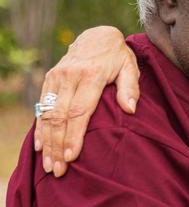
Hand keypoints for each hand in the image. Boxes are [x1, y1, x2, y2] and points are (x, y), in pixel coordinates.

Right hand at [35, 26, 139, 176]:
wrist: (97, 36)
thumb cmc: (118, 57)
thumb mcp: (130, 67)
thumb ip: (130, 88)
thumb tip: (131, 109)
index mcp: (91, 75)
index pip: (79, 111)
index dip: (73, 136)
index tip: (71, 157)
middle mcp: (70, 76)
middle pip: (60, 117)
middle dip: (56, 146)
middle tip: (57, 171)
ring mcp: (57, 77)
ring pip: (48, 114)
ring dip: (46, 142)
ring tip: (48, 165)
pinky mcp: (49, 79)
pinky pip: (41, 107)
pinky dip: (40, 128)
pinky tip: (40, 147)